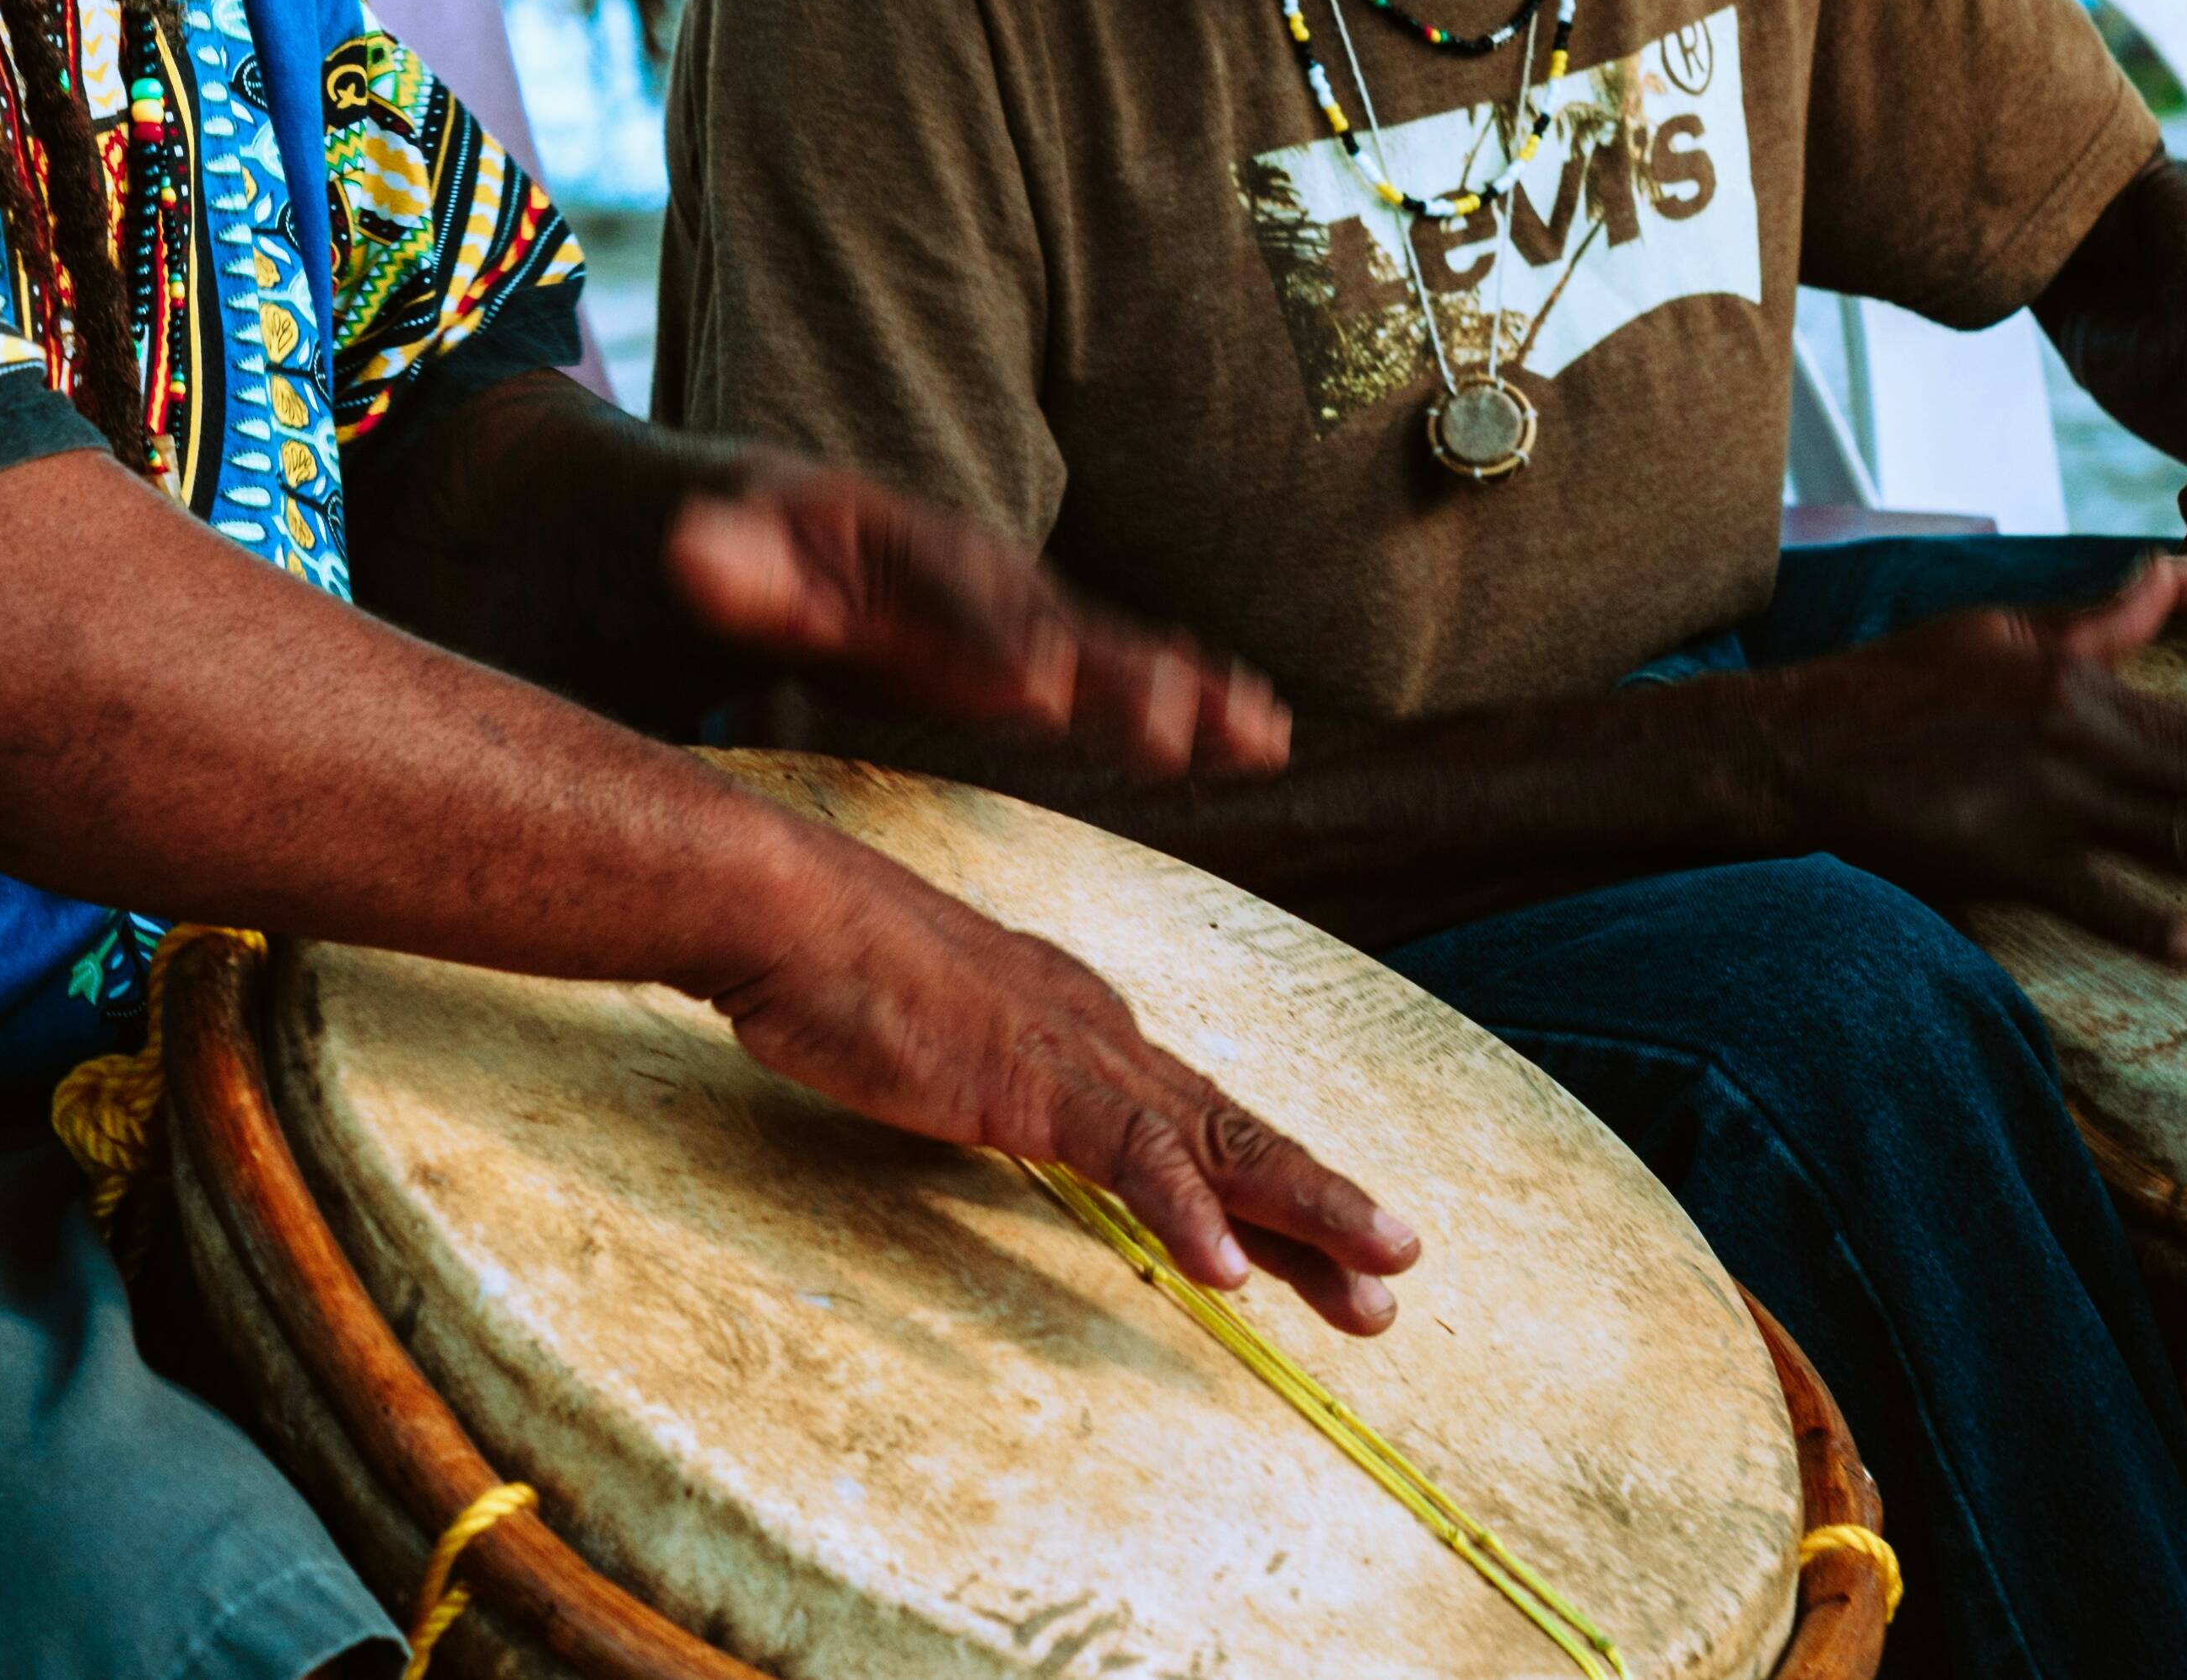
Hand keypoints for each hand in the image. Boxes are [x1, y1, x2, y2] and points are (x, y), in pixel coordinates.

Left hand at [667, 465, 1289, 782]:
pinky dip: (1187, 691)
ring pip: (1100, 645)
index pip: (946, 601)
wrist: (712, 517)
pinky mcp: (1018, 643)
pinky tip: (1256, 732)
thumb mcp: (702, 546)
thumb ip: (719, 562)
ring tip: (1256, 734)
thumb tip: (698, 548)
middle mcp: (963, 569)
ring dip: (1178, 689)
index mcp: (888, 545)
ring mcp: (999, 604)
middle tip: (1169, 729)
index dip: (990, 646)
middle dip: (1111, 676)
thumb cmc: (708, 547)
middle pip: (1049, 622)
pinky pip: (1111, 665)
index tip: (1038, 696)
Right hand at [710, 833, 1421, 1332]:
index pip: (1197, 1123)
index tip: (1326, 1243)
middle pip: (1235, 1136)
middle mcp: (1104, 1038)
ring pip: (1220, 1145)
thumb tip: (1002, 1107)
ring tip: (1374, 1277)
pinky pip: (1130, 1156)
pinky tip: (1225, 1270)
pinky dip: (1185, 1213)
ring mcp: (1078, 1057)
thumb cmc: (837, 970)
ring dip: (1306, 1214)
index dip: (1269, 1187)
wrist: (788, 909)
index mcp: (1085, 1030)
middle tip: (1398, 1268)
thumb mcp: (937, 1042)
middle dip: (1323, 1209)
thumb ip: (987, 1078)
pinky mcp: (1034, 1082)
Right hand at [1769, 555, 2186, 967]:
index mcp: (2082, 682)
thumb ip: (2099, 618)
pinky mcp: (2002, 860)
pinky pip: (2092, 899)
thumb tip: (2173, 572)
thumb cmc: (1896, 683)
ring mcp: (2043, 806)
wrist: (1801, 744)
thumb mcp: (1999, 627)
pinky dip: (2150, 925)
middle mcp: (2077, 743)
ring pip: (2178, 842)